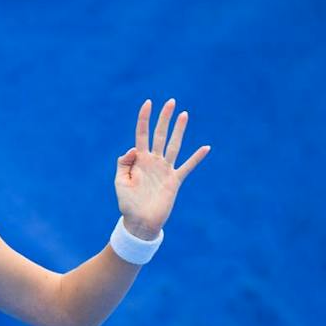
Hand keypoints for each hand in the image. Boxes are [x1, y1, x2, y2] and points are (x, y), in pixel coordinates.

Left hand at [114, 99, 209, 238]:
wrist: (139, 223)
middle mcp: (153, 162)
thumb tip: (133, 149)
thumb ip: (123, 163)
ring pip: (173, 145)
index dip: (144, 119)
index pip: (142, 135)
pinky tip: (206, 147)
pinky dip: (196, 157)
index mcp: (139, 160)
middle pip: (159, 135)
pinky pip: (187, 167)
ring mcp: (165, 170)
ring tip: (184, 114)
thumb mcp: (120, 182)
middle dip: (164, 118)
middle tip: (170, 102)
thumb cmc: (127, 203)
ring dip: (179, 130)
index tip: (148, 103)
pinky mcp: (174, 181)